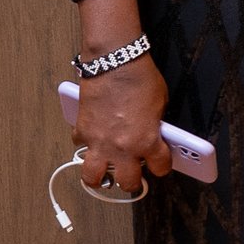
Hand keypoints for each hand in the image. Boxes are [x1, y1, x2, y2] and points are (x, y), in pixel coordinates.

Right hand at [73, 54, 172, 196]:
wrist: (115, 61)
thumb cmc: (140, 78)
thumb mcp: (160, 104)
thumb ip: (156, 125)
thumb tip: (154, 134)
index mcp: (147, 141)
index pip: (160, 167)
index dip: (162, 167)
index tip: (160, 165)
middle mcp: (123, 148)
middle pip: (127, 183)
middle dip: (131, 182)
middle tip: (132, 177)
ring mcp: (99, 142)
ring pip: (93, 177)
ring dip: (99, 178)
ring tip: (104, 174)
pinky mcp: (83, 130)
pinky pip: (81, 146)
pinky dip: (86, 145)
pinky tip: (92, 139)